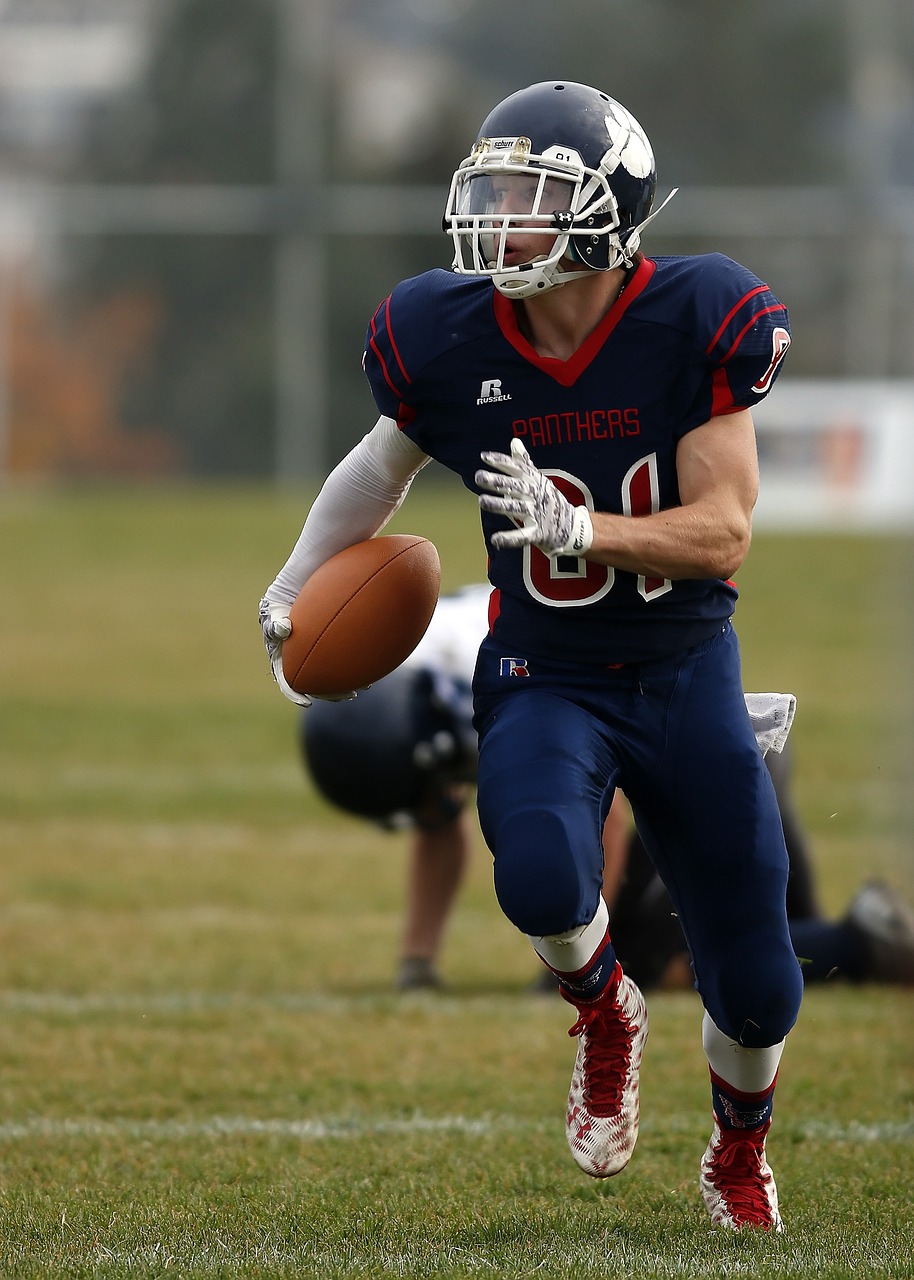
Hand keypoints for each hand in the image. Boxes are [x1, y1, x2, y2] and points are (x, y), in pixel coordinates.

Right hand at [259, 596, 359, 707]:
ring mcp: (310, 660)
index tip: (306, 703)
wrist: (287, 598)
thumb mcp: (273, 613)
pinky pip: (335, 665)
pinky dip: (347, 670)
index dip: (295, 695)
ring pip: (326, 679)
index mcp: (281, 663)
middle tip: (348, 696)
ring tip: (359, 689)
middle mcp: (296, 666)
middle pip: (313, 687)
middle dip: (330, 694)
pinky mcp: (322, 652)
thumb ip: (275, 624)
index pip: (287, 684)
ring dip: (342, 687)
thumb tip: (285, 629)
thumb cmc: (278, 608)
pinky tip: (363, 671)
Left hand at [475, 438, 593, 556]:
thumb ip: (523, 462)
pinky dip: (510, 538)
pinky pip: (523, 535)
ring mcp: (537, 514)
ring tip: (482, 501)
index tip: (484, 456)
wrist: (571, 525)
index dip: (501, 462)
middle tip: (479, 476)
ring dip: (499, 505)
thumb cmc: (549, 500)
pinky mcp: (538, 532)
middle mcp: (535, 495)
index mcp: (534, 482)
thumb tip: (514, 441)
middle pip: (515, 486)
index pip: (517, 468)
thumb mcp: (538, 479)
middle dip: (497, 481)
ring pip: (516, 508)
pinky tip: (496, 539)